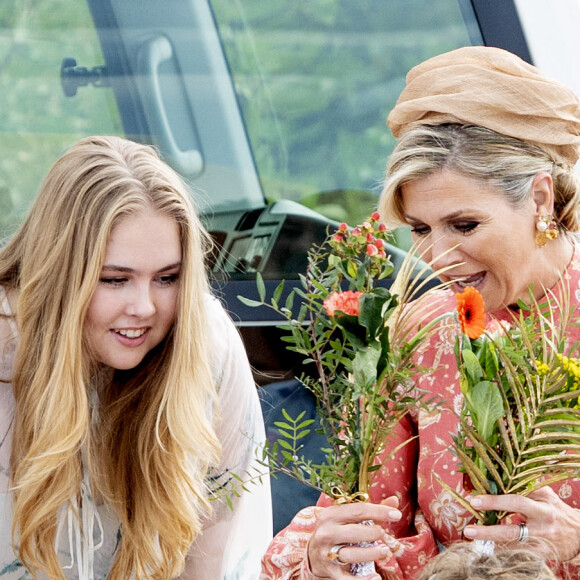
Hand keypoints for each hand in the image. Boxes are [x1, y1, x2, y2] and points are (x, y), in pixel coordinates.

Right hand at [306, 496, 400, 578]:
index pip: (358, 510)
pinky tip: (376, 577)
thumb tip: (394, 500)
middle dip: (373, 533)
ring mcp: (327, 553)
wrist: (313, 554)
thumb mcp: (347, 517)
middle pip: (353, 532)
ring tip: (384, 551)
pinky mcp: (330, 571)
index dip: (378, 512)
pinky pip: (347, 578)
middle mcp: (327, 532)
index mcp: (331, 514)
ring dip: (371, 553)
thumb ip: (370, 511)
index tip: (396, 515)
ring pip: (350, 554)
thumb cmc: (337, 531)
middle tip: (383, 534)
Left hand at [463, 487, 579, 560]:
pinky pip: (520, 553)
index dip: (493, 501)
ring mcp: (543, 538)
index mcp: (541, 501)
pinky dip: (504, 551)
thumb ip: (523, 488)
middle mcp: (542, 519)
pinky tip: (489, 549)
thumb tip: (495, 479)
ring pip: (514, 540)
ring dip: (491, 539)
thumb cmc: (555, 509)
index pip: (514, 499)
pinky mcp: (544, 553)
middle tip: (469, 527)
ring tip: (471, 537)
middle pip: (513, 521)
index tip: (474, 501)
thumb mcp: (543, 494)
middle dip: (489, 524)